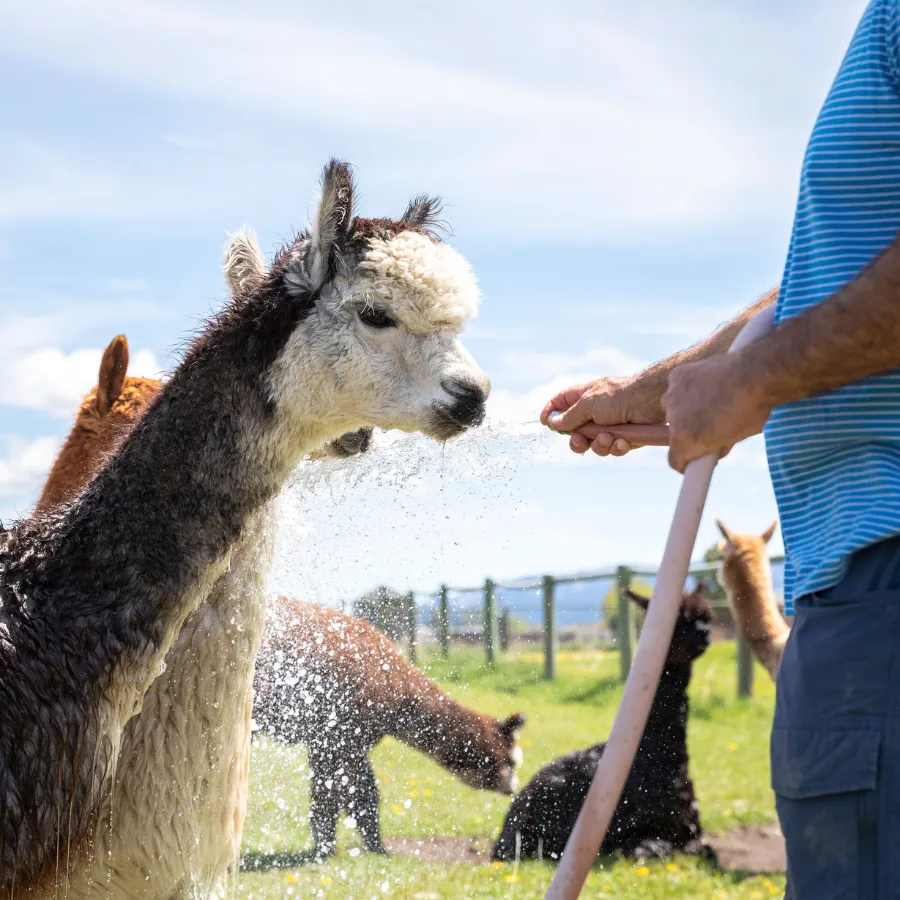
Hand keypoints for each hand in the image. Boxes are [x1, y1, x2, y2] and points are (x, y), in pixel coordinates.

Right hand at [541, 375, 665, 456]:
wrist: (652, 402)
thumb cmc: (621, 396)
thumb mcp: (590, 403)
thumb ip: (571, 416)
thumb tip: (555, 423)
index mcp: (583, 397)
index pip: (560, 403)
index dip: (551, 413)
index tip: (544, 423)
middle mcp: (594, 412)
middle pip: (574, 432)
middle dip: (577, 440)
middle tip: (580, 440)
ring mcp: (609, 425)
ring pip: (594, 445)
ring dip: (599, 444)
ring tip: (608, 437)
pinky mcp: (623, 437)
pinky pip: (612, 449)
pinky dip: (616, 447)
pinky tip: (623, 441)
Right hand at [663, 355, 769, 472]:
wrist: (755, 374)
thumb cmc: (751, 409)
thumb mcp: (736, 437)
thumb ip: (718, 445)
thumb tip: (714, 447)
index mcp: (684, 440)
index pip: (675, 460)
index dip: (688, 462)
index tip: (698, 457)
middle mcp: (671, 418)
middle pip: (676, 432)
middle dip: (690, 431)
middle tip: (712, 424)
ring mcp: (672, 395)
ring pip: (675, 408)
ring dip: (688, 408)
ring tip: (713, 400)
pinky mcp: (677, 376)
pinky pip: (679, 387)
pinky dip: (690, 388)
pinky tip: (709, 383)